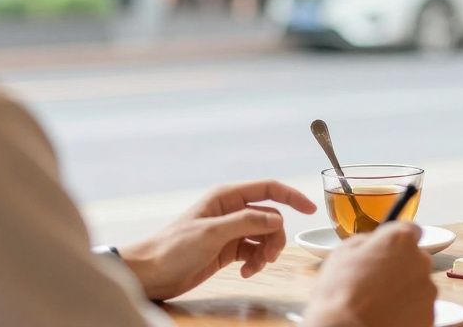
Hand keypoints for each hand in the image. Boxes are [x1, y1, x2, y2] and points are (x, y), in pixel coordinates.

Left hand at [120, 180, 316, 300]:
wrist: (151, 273)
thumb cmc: (174, 248)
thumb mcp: (212, 233)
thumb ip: (247, 222)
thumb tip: (278, 219)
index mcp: (227, 197)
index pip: (269, 189)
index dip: (292, 196)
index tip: (310, 210)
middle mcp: (232, 211)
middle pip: (271, 217)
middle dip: (275, 237)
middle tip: (269, 256)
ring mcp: (231, 230)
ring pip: (265, 236)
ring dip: (266, 252)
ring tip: (254, 267)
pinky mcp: (228, 250)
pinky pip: (254, 251)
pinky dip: (255, 262)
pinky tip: (245, 272)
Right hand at [304, 222, 436, 326]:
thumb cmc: (340, 294)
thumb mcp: (342, 253)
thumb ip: (367, 241)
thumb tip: (374, 243)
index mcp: (401, 240)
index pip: (410, 230)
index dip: (396, 241)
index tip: (386, 250)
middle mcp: (421, 261)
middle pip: (415, 259)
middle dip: (400, 266)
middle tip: (376, 281)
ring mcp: (428, 290)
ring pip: (417, 285)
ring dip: (403, 290)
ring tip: (378, 303)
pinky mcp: (429, 315)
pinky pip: (418, 307)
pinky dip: (407, 311)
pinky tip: (386, 315)